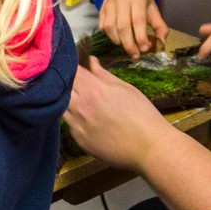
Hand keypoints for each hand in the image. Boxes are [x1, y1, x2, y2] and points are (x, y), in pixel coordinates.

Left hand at [64, 58, 173, 174]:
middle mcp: (80, 107)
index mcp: (93, 90)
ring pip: (61, 106)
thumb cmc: (142, 114)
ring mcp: (77, 125)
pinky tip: (86, 118)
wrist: (149, 148)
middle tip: (76, 81)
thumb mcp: (125, 89)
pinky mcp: (79, 140)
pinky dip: (73, 118)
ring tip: (80, 100)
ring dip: (67, 100)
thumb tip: (91, 61)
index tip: (74, 62)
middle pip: (61, 88)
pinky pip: (69, 124)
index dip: (71, 64)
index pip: (71, 70)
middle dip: (66, 82)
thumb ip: (103, 75)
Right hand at [98, 0, 167, 57]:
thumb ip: (160, 27)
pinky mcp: (101, 10)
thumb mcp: (154, 10)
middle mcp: (121, 0)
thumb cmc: (141, 1)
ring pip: (110, 28)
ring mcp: (109, 5)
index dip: (140, 37)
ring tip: (127, 47)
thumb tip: (161, 44)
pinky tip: (118, 39)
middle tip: (135, 55)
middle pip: (122, 26)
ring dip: (119, 42)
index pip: (138, 20)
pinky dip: (110, 36)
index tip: (144, 49)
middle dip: (129, 44)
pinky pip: (103, 27)